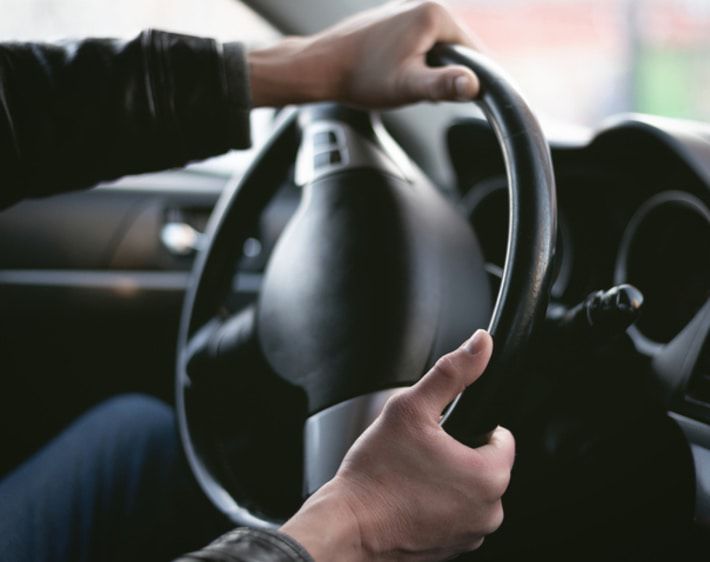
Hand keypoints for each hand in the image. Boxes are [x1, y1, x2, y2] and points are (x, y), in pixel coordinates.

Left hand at [248, 1, 478, 107]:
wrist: (321, 68)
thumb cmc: (361, 77)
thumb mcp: (408, 86)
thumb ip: (444, 85)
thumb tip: (475, 85)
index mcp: (435, 13)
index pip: (474, 52)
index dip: (464, 80)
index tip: (441, 96)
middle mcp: (422, 3)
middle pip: (454, 49)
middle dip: (443, 74)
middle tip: (415, 90)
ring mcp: (405, 9)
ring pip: (435, 48)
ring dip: (426, 69)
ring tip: (399, 80)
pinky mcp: (392, 19)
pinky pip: (417, 43)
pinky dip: (412, 61)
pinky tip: (391, 71)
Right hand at [281, 330, 514, 561]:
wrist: (348, 526)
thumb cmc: (376, 474)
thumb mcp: (410, 409)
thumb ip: (451, 373)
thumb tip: (480, 344)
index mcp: (489, 476)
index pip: (501, 437)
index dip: (471, 426)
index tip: (441, 431)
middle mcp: (489, 512)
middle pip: (483, 465)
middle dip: (457, 454)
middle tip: (419, 452)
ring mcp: (470, 535)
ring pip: (467, 491)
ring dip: (447, 481)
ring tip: (411, 476)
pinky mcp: (450, 549)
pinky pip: (453, 515)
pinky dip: (436, 506)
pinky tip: (408, 497)